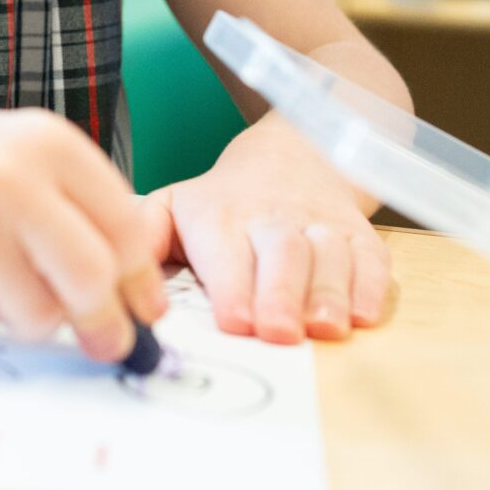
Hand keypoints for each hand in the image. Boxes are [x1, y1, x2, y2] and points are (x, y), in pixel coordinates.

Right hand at [0, 106, 167, 361]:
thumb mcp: (33, 157)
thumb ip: (91, 212)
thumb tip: (143, 299)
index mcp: (48, 143)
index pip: (126, 230)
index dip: (143, 281)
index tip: (147, 309)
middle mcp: (7, 180)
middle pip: (91, 277)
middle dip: (107, 320)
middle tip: (110, 340)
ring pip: (43, 314)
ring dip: (41, 315)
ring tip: (11, 277)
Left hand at [145, 114, 391, 344]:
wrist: (291, 156)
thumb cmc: (222, 201)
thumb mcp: (173, 206)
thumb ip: (144, 237)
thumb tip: (117, 273)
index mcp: (221, 217)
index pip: (227, 252)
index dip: (233, 287)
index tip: (234, 321)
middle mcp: (274, 219)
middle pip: (282, 254)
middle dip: (281, 295)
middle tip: (279, 333)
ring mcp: (321, 225)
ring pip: (330, 256)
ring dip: (330, 293)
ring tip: (326, 327)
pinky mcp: (358, 235)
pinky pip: (372, 259)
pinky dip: (372, 287)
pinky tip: (365, 314)